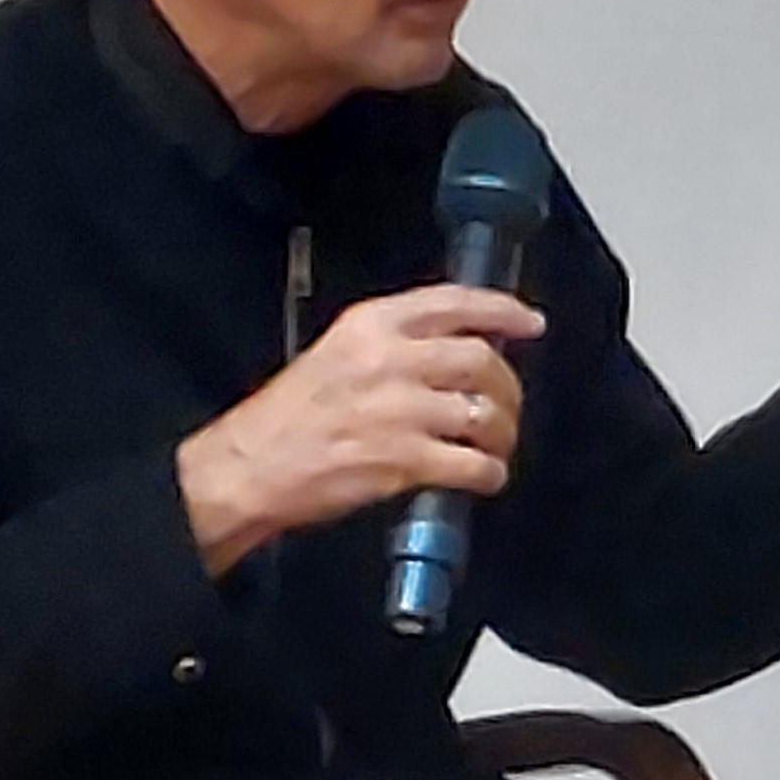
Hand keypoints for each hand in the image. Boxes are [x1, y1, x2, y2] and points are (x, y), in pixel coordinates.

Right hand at [176, 283, 542, 575]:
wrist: (249, 468)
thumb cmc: (290, 418)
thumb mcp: (337, 354)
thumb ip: (395, 343)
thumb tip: (458, 348)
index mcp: (370, 326)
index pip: (453, 303)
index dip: (502, 310)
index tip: (530, 322)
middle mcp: (388, 360)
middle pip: (480, 360)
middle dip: (508, 386)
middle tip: (508, 405)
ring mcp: (398, 410)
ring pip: (484, 413)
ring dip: (503, 433)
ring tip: (497, 446)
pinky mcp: (402, 459)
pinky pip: (471, 464)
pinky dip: (488, 473)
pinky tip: (484, 477)